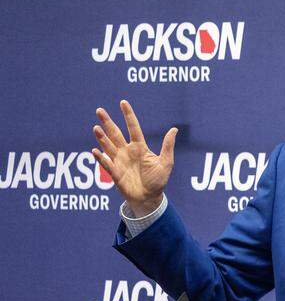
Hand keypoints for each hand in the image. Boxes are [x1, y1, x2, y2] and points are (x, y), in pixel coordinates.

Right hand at [92, 100, 177, 216]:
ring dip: (102, 137)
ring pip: (108, 146)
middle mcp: (127, 151)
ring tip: (96, 128)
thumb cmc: (158, 180)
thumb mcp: (166, 163)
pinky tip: (95, 150)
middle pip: (115, 133)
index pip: (133, 128)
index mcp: (140, 147)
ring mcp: (119, 161)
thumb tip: (174, 129)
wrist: (149, 198)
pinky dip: (101, 157)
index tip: (123, 102)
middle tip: (99, 110)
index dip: (128, 115)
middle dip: (108, 122)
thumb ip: (167, 146)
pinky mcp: (115, 172)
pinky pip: (106, 163)